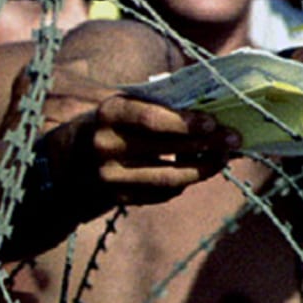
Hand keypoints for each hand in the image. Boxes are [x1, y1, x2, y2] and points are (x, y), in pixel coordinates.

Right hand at [58, 95, 236, 206]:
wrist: (67, 160)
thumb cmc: (109, 124)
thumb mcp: (123, 105)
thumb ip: (158, 103)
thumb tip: (211, 105)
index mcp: (108, 114)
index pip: (150, 118)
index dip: (184, 122)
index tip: (212, 123)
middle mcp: (105, 146)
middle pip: (166, 148)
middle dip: (206, 144)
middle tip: (235, 139)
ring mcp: (110, 177)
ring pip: (168, 177)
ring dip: (202, 168)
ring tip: (222, 159)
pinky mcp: (118, 199)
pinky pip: (161, 193)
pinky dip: (183, 182)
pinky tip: (196, 170)